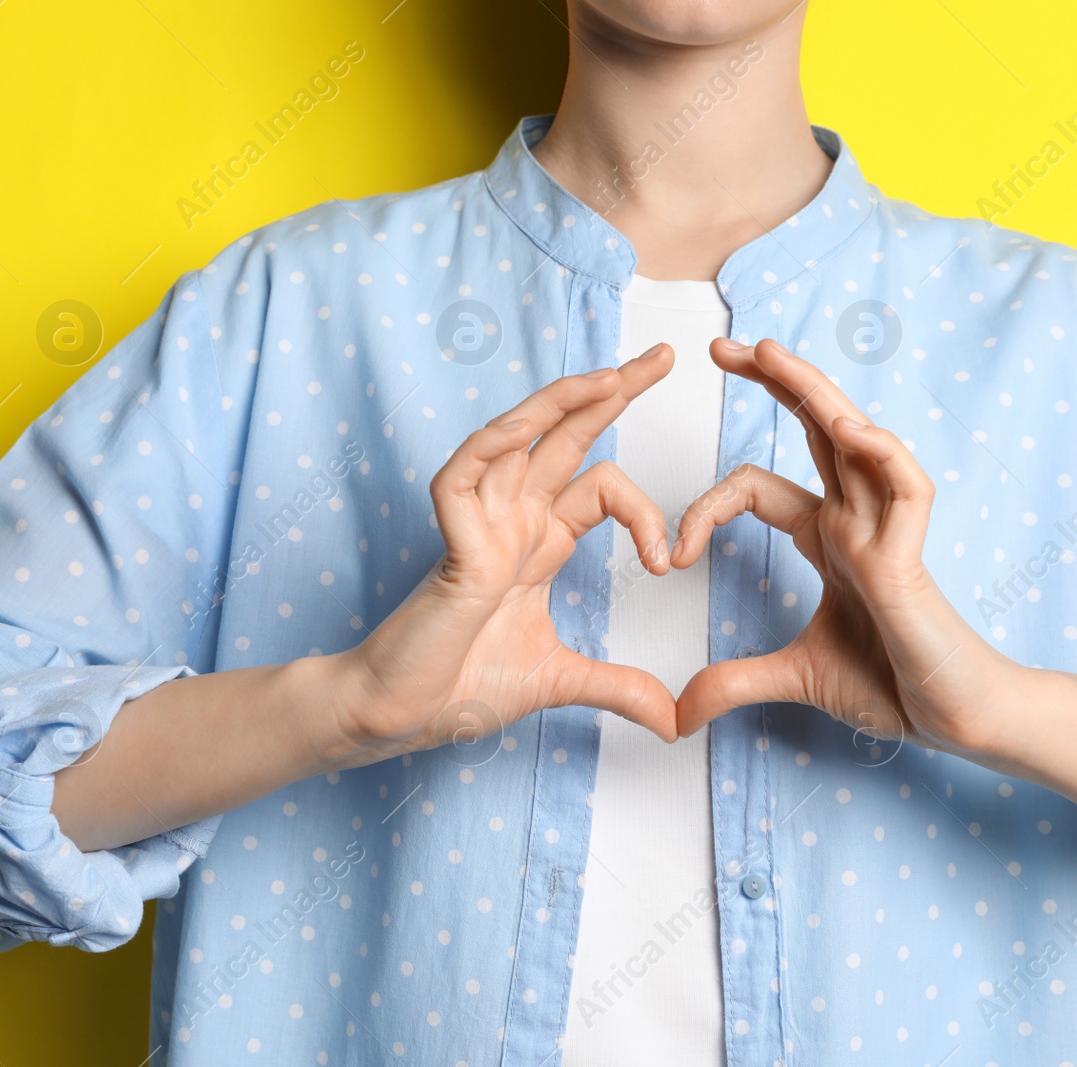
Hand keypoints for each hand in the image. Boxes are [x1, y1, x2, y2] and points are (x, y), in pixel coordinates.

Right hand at [335, 345, 679, 761]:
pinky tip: (525, 427)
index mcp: (538, 542)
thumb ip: (618, 688)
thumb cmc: (461, 686)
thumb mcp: (560, 681)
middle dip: (613, 392)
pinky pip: (461, 476)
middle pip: (565, 435)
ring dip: (561, 403)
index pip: (598, 483)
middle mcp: (512, 520)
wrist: (402, 716)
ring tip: (612, 376)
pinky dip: (489, 447)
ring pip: (516, 438)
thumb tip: (674, 720)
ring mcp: (479, 527)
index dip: (644, 507)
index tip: (669, 563)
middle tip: (664, 356)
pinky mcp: (450, 546)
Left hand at [671, 338, 1021, 755]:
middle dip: (771, 383)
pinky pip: (908, 489)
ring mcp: (887, 532)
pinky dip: (882, 454)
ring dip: (813, 392)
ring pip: (854, 439)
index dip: (709, 505)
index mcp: (828, 538)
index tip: (671, 555)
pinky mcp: (912, 558)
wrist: (951, 717)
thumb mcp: (795, 679)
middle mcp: (856, 520)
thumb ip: (736, 684)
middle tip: (720, 346)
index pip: (758, 487)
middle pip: (813, 429)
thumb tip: (678, 714)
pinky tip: (849, 431)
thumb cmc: (892, 684)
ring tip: (769, 353)